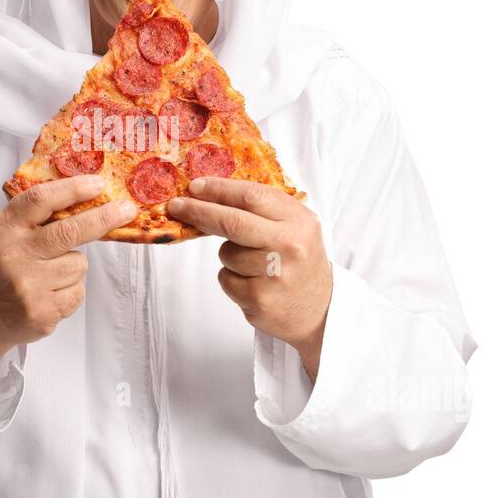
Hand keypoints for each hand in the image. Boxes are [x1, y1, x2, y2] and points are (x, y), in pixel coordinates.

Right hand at [0, 175, 135, 397]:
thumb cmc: (7, 265)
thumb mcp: (8, 233)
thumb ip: (37, 215)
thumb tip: (89, 194)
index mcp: (3, 229)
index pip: (41, 200)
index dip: (73, 189)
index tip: (98, 183)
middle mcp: (14, 256)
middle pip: (69, 231)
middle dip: (103, 218)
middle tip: (126, 210)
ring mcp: (28, 286)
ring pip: (79, 263)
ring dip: (74, 265)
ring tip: (51, 274)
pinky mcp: (43, 311)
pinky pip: (78, 290)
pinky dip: (72, 289)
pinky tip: (51, 292)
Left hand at [167, 177, 333, 381]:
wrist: (320, 310)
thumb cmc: (299, 262)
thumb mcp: (296, 227)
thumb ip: (263, 209)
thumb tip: (210, 193)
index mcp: (300, 221)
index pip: (252, 196)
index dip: (219, 189)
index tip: (196, 186)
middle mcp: (290, 246)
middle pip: (233, 222)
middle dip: (200, 211)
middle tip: (178, 205)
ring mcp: (275, 275)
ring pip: (226, 253)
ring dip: (228, 255)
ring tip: (253, 265)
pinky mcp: (260, 300)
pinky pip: (225, 279)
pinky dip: (231, 279)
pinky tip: (254, 283)